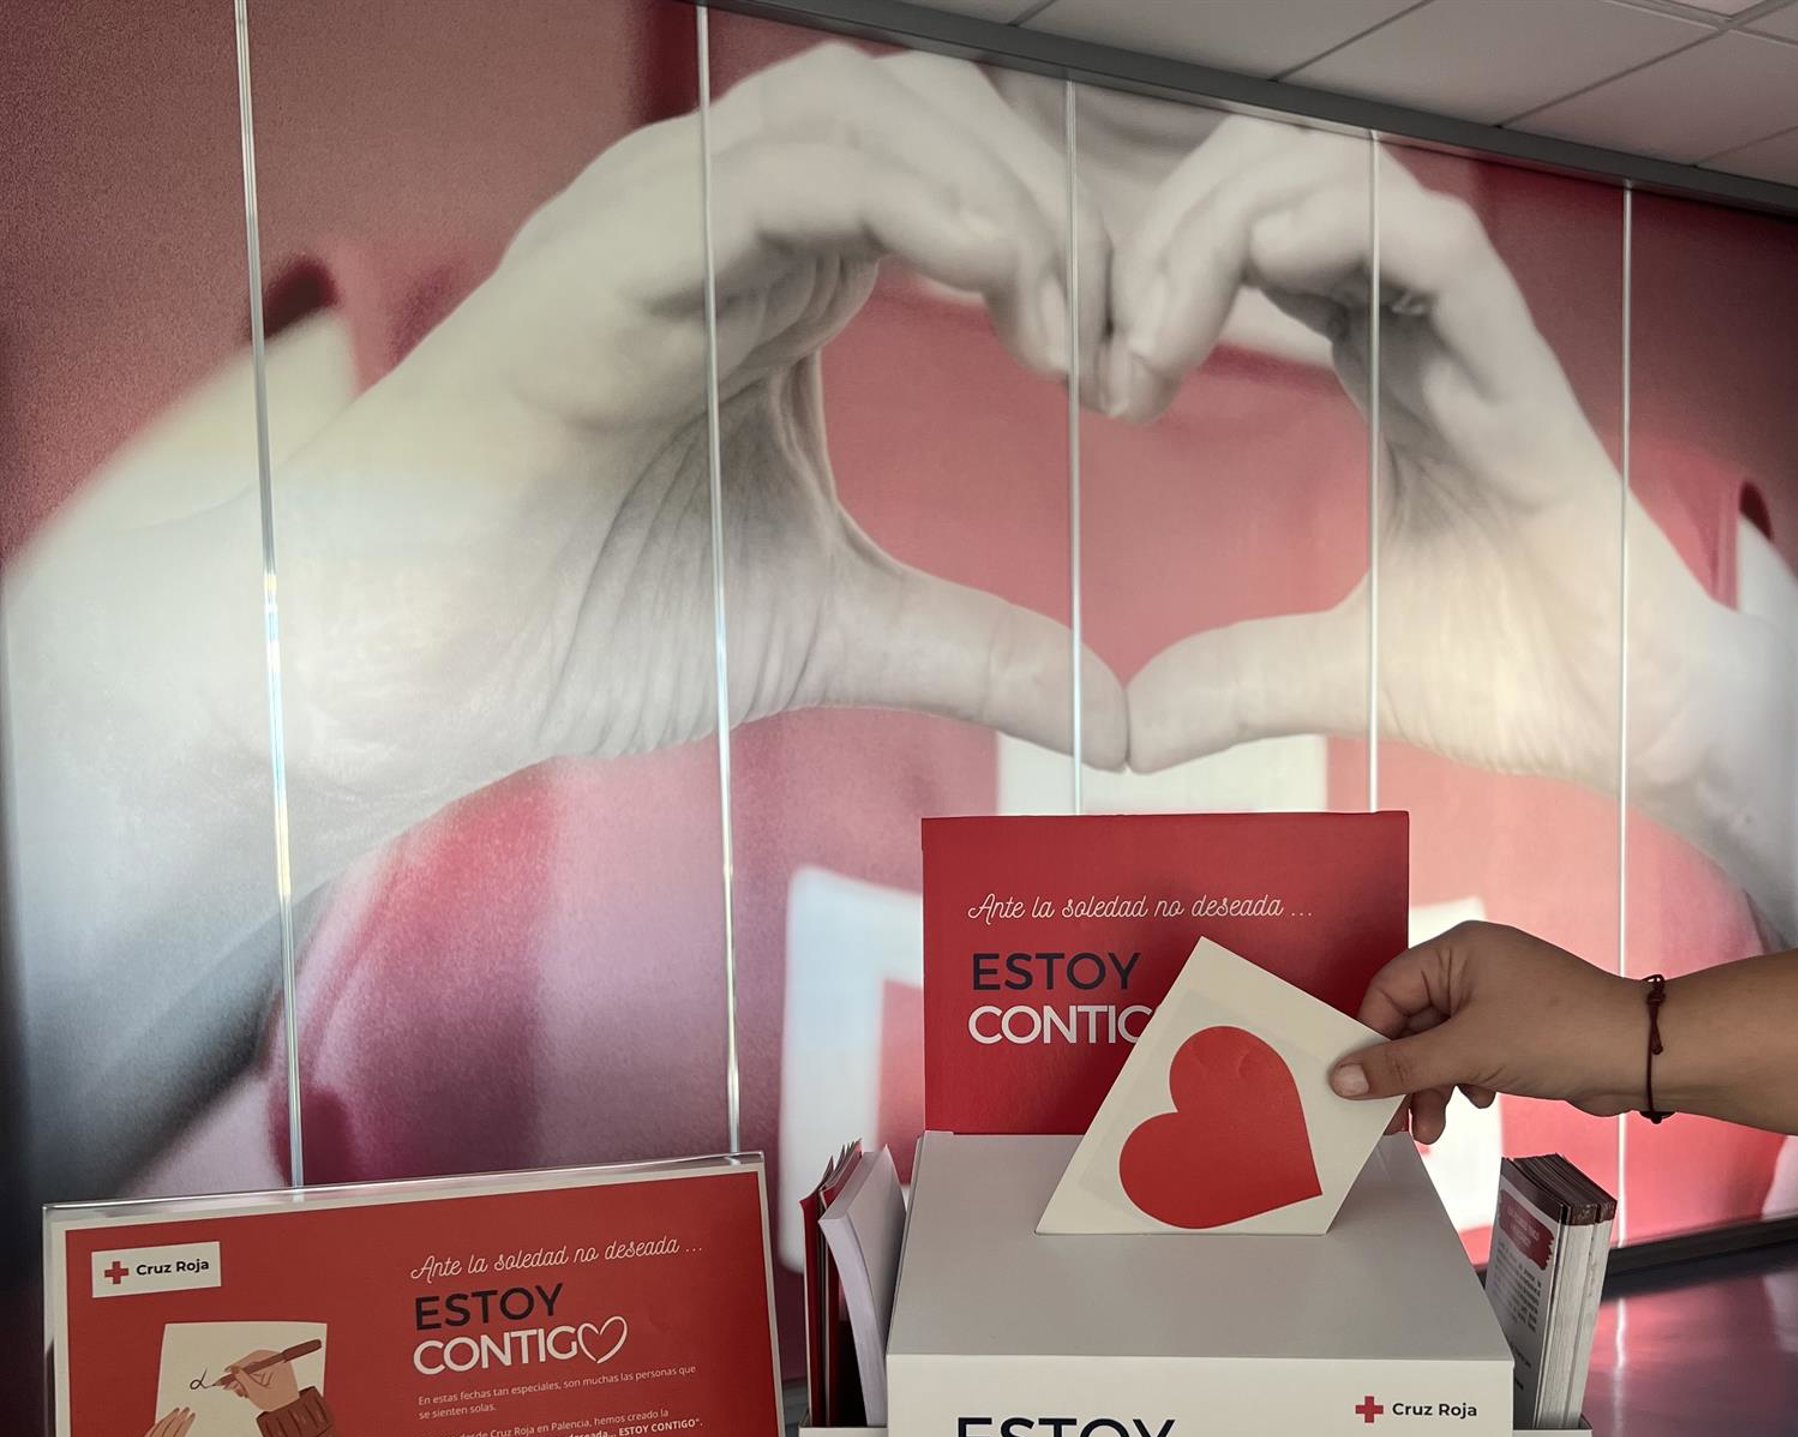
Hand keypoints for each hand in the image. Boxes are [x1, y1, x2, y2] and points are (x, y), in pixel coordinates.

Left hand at [127, 1409, 199, 1436]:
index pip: (179, 1434)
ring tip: (175, 1412)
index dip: (186, 1423)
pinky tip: (161, 1422)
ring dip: (167, 1419)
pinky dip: (155, 1428)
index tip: (192, 1415)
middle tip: (186, 1409)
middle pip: (170, 1430)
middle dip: (179, 1417)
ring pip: (158, 1431)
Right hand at [222, 1350, 300, 1413]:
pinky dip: (248, 1381)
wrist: (288, 1410)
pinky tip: (244, 1391)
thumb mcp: (257, 1392)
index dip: (240, 1364)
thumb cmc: (278, 1403)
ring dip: (242, 1380)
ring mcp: (275, 1367)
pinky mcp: (272, 1372)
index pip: (256, 1357)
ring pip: (252, 1370)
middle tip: (228, 1385)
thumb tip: (233, 1369)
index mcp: (279, 1363)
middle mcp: (278, 1362)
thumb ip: (244, 1380)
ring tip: (239, 1392)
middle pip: (252, 1363)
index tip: (228, 1371)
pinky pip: (256, 1373)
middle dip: (239, 1375)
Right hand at [280, 45, 1123, 829]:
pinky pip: (782, 174)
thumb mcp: (835, 629)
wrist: (429, 664)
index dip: (1061, 249)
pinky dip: (912, 199)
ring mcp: (659, 222)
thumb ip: (976, 648)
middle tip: (1119, 343)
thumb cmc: (590, 622)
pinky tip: (1000, 274)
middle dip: (1053, 207)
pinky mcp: (612, 253)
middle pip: (933, 116)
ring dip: (1000, 196)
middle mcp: (721, 225)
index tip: (1123, 371)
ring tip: (1069, 325)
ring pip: (866, 111)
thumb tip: (1111, 718)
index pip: (954, 185)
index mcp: (777, 285)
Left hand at [1115, 120, 1797, 941]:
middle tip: (1112, 335)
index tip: (1102, 363)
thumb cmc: (1509, 674)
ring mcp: (1474, 351)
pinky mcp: (1522, 381)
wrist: (1626, 719)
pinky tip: (1264, 263)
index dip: (1172, 269)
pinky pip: (1444, 254)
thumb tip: (1130, 732)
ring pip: (1358, 188)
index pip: (1266, 248)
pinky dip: (1350, 233)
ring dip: (1236, 222)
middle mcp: (1422, 339)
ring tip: (1162, 324)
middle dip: (1181, 227)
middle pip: (1294, 185)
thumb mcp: (1332, 672)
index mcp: (1381, 374)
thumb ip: (1231, 682)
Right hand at [1327, 920, 1646, 1142]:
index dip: (1370, 1039)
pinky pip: (1467, 1055)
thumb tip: (1343, 1078)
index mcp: (1457, 952)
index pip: (1387, 992)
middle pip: (1411, 1024)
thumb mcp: (1467, 1052)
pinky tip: (1480, 1101)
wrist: (1639, 1055)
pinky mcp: (1513, 1029)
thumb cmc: (1562, 1032)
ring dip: (1432, 1088)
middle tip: (1391, 1118)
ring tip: (1432, 1127)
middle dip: (1405, 1075)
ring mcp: (1495, 999)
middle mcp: (1473, 968)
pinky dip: (1463, 1083)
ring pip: (1438, 1046)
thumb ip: (1399, 1067)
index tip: (1357, 1081)